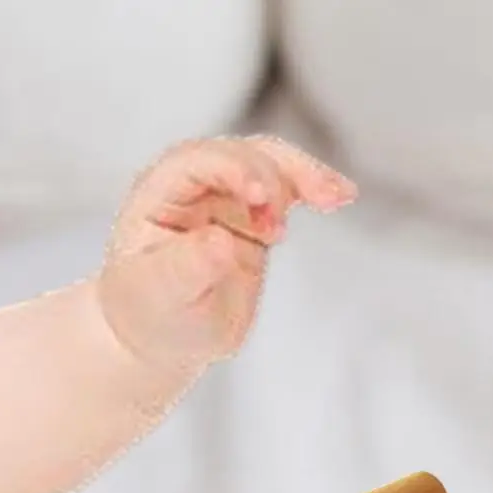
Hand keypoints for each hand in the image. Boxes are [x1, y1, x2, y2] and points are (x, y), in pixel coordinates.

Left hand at [98, 136, 355, 370]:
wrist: (163, 336)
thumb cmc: (152, 314)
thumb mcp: (162, 296)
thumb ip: (188, 267)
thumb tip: (222, 241)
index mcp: (160, 193)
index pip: (200, 162)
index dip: (235, 168)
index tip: (262, 195)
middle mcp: (194, 186)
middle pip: (243, 156)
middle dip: (277, 172)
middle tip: (314, 197)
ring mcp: (228, 199)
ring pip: (271, 166)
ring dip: (304, 176)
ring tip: (337, 196)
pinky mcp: (255, 219)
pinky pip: (287, 192)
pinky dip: (313, 192)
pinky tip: (340, 196)